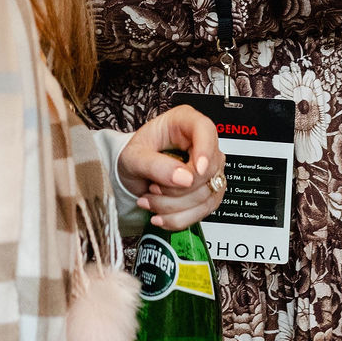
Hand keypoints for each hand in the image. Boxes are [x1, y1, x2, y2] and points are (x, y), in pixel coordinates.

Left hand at [116, 105, 224, 230]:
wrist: (132, 174)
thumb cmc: (134, 156)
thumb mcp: (134, 157)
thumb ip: (156, 165)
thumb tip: (184, 179)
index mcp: (185, 121)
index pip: (206, 130)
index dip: (205, 151)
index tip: (196, 170)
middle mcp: (202, 143)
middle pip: (208, 170)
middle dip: (176, 189)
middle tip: (152, 189)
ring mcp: (209, 168)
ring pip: (206, 195)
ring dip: (174, 207)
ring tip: (149, 201)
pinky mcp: (209, 190)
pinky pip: (203, 211)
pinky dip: (179, 218)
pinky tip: (160, 216)